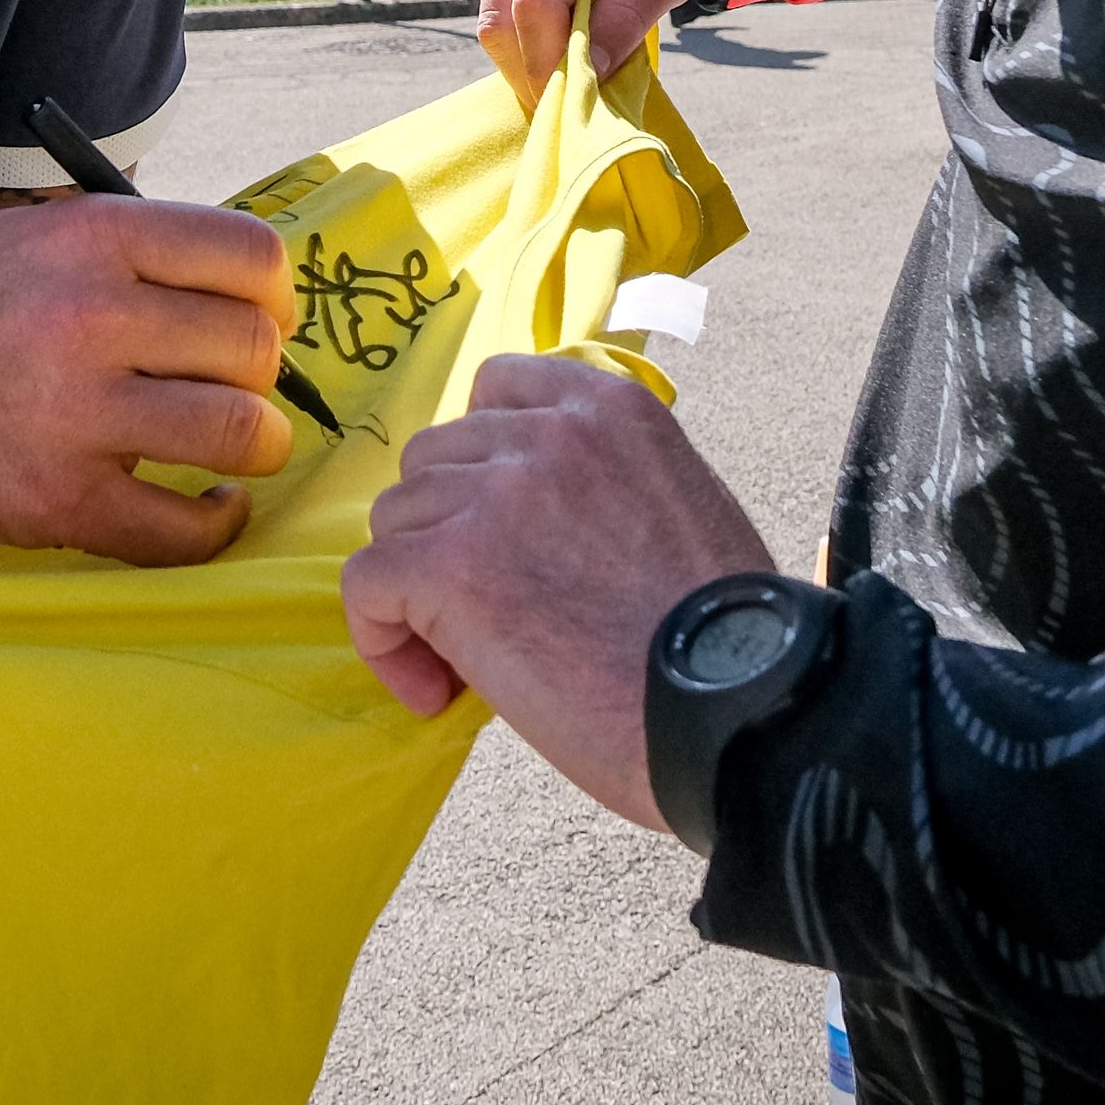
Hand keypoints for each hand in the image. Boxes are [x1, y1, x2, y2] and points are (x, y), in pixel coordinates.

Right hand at [0, 197, 293, 567]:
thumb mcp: (24, 237)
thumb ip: (126, 252)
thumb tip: (244, 292)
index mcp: (87, 237)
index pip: (249, 253)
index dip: (272, 294)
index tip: (258, 319)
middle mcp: (88, 315)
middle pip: (253, 347)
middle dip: (258, 373)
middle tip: (231, 388)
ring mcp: (74, 414)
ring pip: (243, 432)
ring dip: (257, 445)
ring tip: (233, 446)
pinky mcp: (57, 501)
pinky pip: (185, 528)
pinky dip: (217, 524)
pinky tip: (210, 506)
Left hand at [339, 355, 773, 828]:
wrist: (736, 714)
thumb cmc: (722, 639)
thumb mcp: (678, 503)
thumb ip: (601, 478)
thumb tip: (527, 517)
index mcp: (611, 406)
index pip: (495, 390)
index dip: (482, 466)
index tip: (505, 534)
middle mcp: (549, 430)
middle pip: (434, 460)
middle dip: (447, 534)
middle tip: (492, 617)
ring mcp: (495, 492)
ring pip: (396, 520)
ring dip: (418, 589)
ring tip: (469, 662)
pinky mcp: (451, 564)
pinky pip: (367, 583)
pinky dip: (383, 640)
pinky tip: (435, 691)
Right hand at [475, 0, 756, 108]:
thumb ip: (625, 22)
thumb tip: (584, 79)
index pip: (534, 3)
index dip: (551, 61)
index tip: (580, 101)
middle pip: (500, 17)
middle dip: (533, 69)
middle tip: (573, 104)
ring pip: (492, 18)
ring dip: (530, 54)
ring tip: (581, 64)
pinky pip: (497, 7)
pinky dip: (526, 36)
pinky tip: (570, 33)